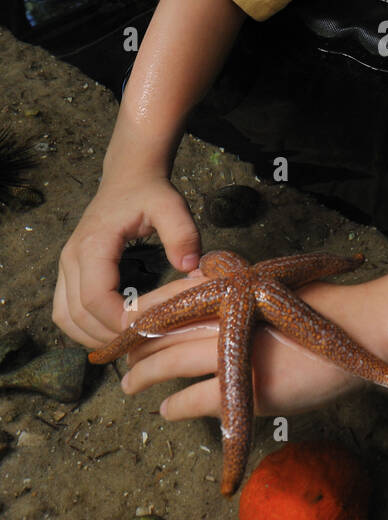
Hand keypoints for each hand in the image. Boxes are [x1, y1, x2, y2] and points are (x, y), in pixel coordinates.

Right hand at [52, 175, 201, 350]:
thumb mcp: (171, 206)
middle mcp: (70, 259)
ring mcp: (65, 267)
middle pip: (78, 316)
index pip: (95, 298)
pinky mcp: (68, 273)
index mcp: (92, 245)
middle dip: (110, 335)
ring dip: (95, 337)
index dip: (120, 320)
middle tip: (146, 343)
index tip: (152, 327)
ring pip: (67, 319)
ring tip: (130, 342)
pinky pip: (66, 312)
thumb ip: (183, 234)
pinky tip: (114, 331)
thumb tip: (191, 268)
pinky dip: (85, 329)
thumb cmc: (149, 192)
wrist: (128, 177)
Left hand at [121, 278, 369, 421]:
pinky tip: (166, 409)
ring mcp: (233, 352)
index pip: (171, 298)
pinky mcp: (246, 387)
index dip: (144, 313)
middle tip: (120, 357)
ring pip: (170, 364)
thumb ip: (235, 291)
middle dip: (135, 346)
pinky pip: (195, 400)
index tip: (126, 323)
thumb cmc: (322, 304)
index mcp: (231, 290)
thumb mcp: (272, 286)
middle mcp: (225, 317)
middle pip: (163, 331)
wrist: (358, 331)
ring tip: (130, 384)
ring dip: (144, 375)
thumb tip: (198, 292)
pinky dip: (175, 406)